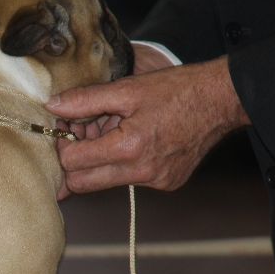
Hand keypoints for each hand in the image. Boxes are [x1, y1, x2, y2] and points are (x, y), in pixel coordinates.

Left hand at [47, 56, 249, 195]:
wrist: (222, 100)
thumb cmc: (177, 90)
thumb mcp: (127, 89)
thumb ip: (85, 100)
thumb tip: (52, 106)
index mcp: (129, 148)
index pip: (72, 163)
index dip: (61, 146)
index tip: (65, 128)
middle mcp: (142, 173)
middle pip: (83, 184)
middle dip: (74, 161)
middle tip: (80, 135)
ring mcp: (156, 182)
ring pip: (105, 183)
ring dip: (98, 162)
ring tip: (111, 131)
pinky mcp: (167, 184)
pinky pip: (129, 181)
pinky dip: (122, 164)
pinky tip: (134, 140)